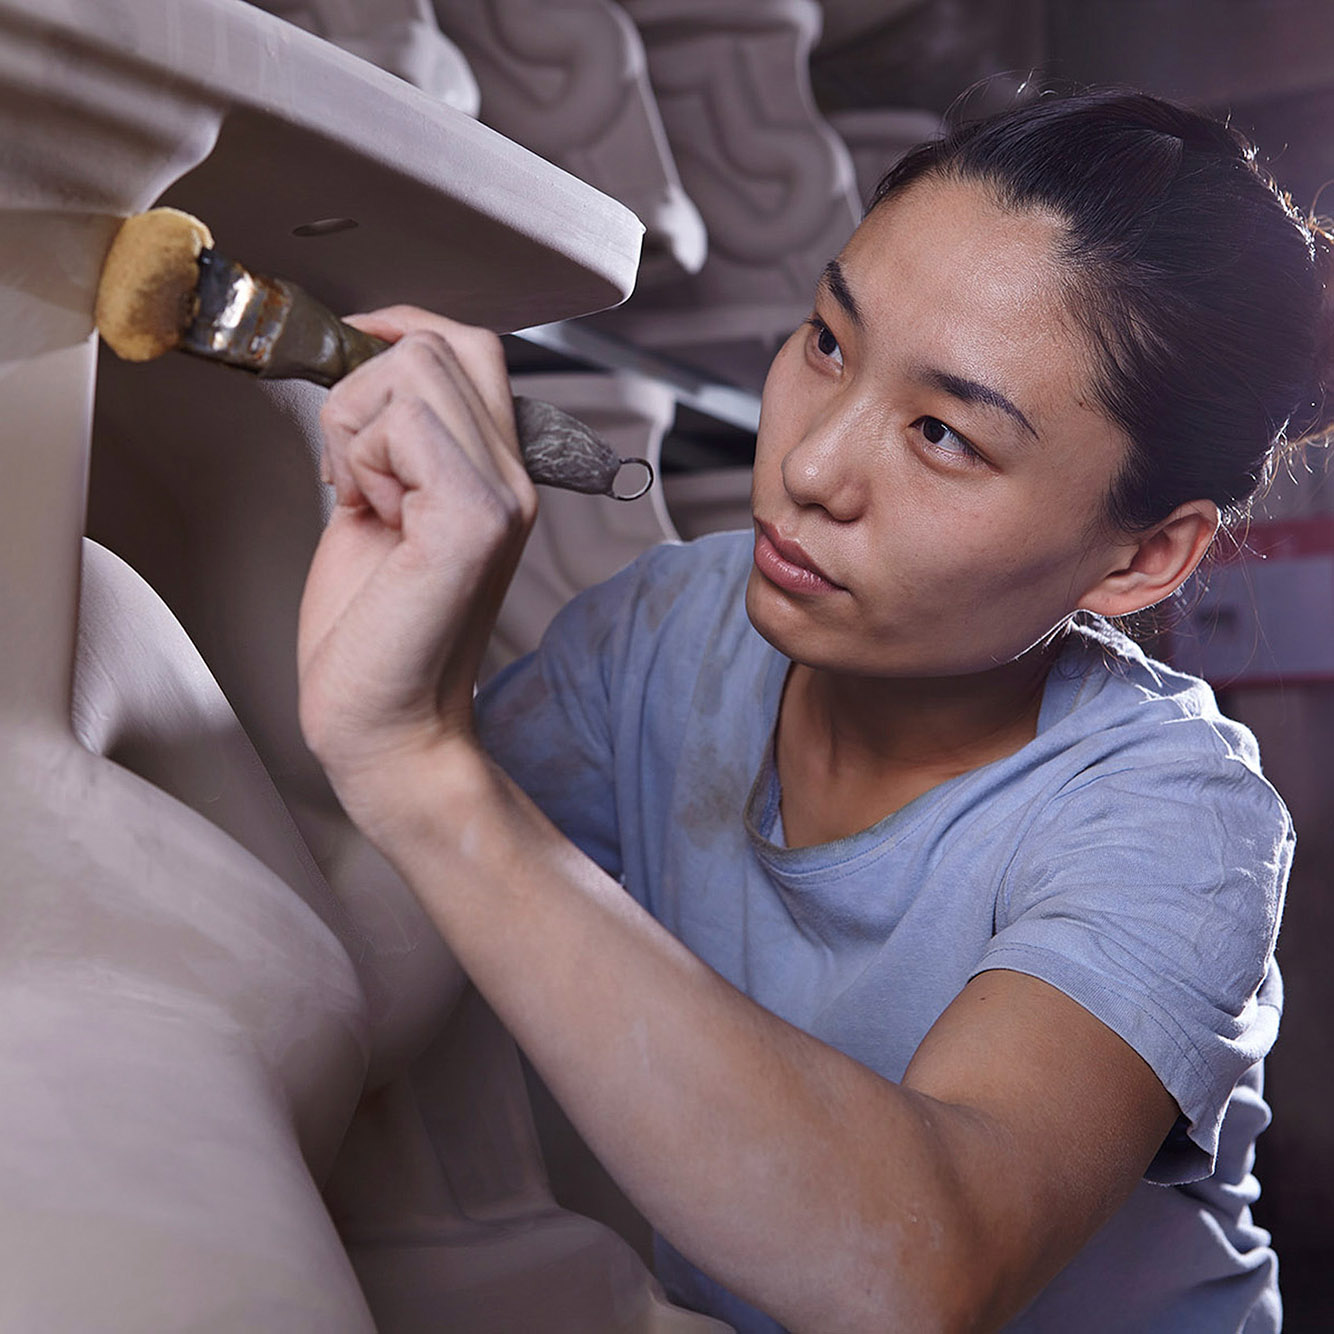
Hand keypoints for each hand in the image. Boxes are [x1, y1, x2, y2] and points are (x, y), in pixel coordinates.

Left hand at [297, 306, 535, 815]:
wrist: (386, 727)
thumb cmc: (374, 637)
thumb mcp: (380, 513)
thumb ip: (390, 446)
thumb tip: (359, 379)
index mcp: (493, 475)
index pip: (471, 345)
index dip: (404, 328)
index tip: (352, 348)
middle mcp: (511, 480)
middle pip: (438, 346)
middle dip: (363, 393)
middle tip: (354, 473)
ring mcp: (500, 498)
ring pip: (413, 374)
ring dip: (356, 430)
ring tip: (364, 501)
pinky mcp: (471, 521)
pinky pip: (401, 425)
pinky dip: (360, 461)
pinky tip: (368, 516)